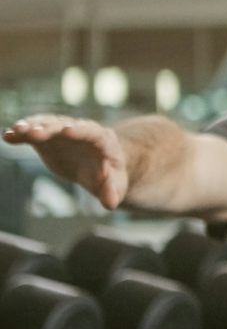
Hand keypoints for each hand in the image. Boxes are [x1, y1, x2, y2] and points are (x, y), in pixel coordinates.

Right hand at [4, 115, 129, 207]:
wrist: (97, 168)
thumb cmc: (110, 177)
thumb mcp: (115, 186)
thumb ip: (112, 192)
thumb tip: (110, 203)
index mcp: (102, 139)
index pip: (91, 131)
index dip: (80, 130)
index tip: (67, 130)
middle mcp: (81, 130)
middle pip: (64, 126)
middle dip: (50, 129)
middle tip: (34, 133)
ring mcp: (62, 131)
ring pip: (46, 125)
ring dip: (31, 127)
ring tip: (16, 130)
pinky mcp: (47, 136)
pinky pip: (33, 131)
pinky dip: (21, 133)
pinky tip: (8, 136)